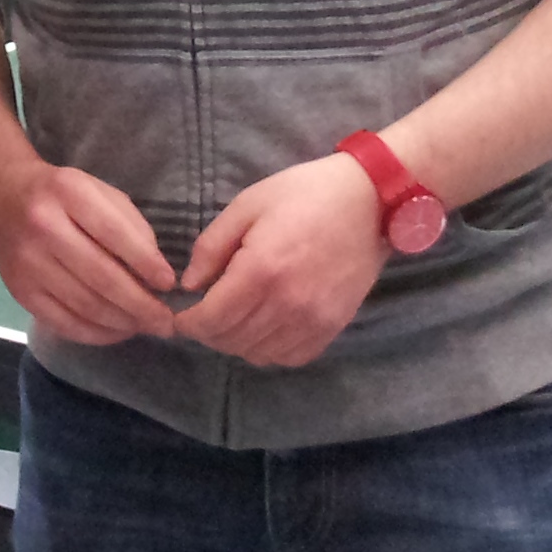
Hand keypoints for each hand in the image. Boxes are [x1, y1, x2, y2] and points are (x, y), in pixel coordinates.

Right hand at [0, 153, 177, 345]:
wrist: (2, 195)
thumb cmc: (61, 194)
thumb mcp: (98, 191)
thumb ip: (130, 225)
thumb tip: (155, 275)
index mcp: (68, 193)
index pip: (114, 233)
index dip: (145, 263)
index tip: (169, 284)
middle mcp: (43, 228)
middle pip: (100, 277)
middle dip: (140, 305)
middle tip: (167, 322)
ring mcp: (27, 263)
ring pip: (84, 305)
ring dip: (122, 322)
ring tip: (146, 327)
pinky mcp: (19, 291)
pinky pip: (62, 322)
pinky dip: (95, 334)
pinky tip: (117, 331)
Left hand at [172, 153, 385, 367]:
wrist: (370, 201)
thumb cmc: (303, 194)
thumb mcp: (247, 205)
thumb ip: (211, 247)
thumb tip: (190, 286)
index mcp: (261, 270)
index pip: (212, 319)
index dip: (189, 324)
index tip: (181, 317)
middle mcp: (287, 304)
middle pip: (232, 340)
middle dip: (209, 333)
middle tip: (203, 315)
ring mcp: (313, 320)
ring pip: (259, 354)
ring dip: (237, 342)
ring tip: (233, 320)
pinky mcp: (333, 327)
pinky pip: (291, 357)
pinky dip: (270, 349)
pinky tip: (264, 328)